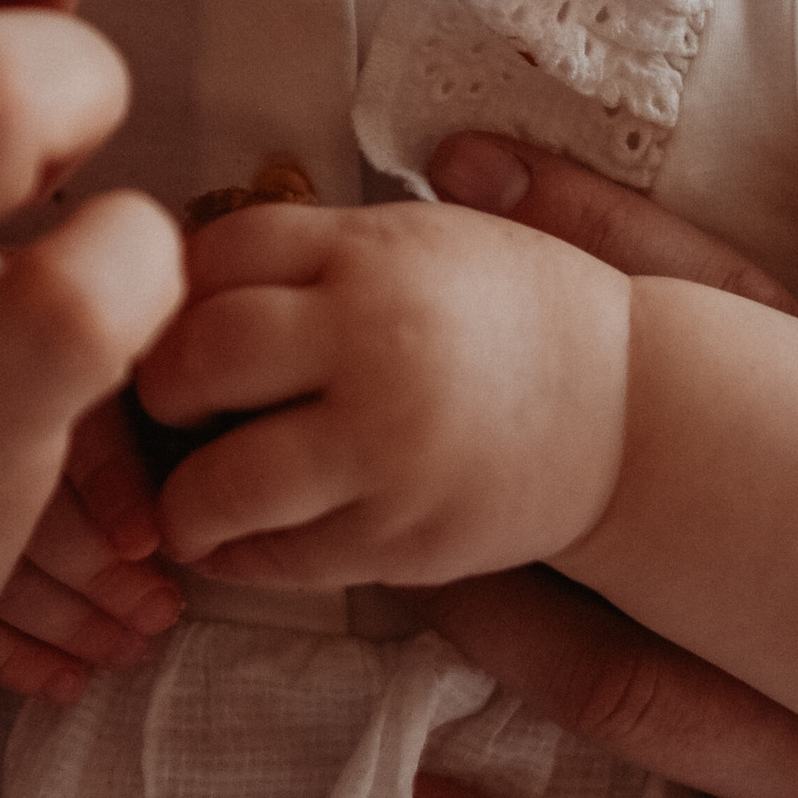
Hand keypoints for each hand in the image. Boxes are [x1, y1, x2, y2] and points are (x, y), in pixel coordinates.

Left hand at [137, 193, 629, 588]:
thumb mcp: (429, 239)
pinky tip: (239, 541)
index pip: (217, 258)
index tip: (180, 320)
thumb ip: (322, 247)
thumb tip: (190, 257)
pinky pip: (282, 559)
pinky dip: (239, 557)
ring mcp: (386, 449)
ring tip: (193, 498)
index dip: (177, 291)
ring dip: (185, 499)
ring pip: (223, 484)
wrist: (635, 410)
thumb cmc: (518, 314)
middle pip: (200, 358)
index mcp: (372, 256)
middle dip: (161, 388)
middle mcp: (373, 345)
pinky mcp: (403, 536)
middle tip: (172, 407)